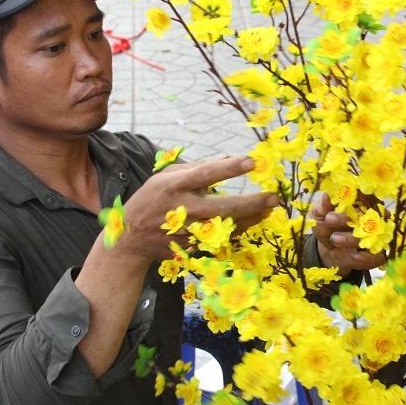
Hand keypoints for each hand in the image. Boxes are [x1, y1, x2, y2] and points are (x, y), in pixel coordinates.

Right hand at [117, 157, 277, 261]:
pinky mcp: (192, 246)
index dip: (230, 168)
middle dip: (252, 202)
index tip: (252, 162)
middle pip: (223, 207)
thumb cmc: (152, 199)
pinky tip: (253, 220)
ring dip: (251, 217)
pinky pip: (221, 237)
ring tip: (268, 208)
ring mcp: (189, 231)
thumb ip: (196, 167)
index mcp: (175, 186)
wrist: (131, 237)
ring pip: (227, 226)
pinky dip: (239, 228)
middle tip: (274, 197)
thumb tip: (227, 158)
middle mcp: (184, 208)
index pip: (206, 174)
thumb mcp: (165, 176)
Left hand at [309, 193, 386, 272]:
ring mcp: (377, 236)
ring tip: (335, 239)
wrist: (329, 248)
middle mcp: (373, 218)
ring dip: (353, 238)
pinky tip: (355, 256)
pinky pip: (377, 257)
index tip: (329, 213)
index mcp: (361, 203)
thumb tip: (327, 196)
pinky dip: (367, 257)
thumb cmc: (327, 225)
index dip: (346, 204)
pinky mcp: (377, 254)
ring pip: (372, 236)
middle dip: (346, 219)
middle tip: (329, 220)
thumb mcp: (320, 214)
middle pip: (366, 215)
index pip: (359, 199)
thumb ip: (324, 207)